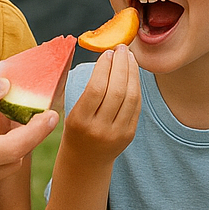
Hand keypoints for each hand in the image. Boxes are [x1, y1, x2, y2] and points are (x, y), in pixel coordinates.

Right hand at [0, 78, 58, 201]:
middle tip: (34, 109)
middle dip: (29, 136)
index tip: (52, 114)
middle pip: (14, 161)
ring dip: (15, 146)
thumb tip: (5, 87)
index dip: (37, 131)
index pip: (13, 148)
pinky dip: (0, 154)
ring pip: (5, 169)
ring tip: (15, 117)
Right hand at [63, 47, 139, 162]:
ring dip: (132, 73)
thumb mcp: (72, 112)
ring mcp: (117, 133)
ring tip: (129, 56)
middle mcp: (99, 129)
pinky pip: (136, 106)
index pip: (96, 89)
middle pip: (117, 91)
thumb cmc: (75, 129)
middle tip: (121, 48)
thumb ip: (88, 90)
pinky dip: (136, 86)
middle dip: (121, 65)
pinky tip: (133, 73)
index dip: (104, 68)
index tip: (107, 52)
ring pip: (131, 97)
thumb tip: (107, 58)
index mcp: (79, 121)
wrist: (85, 161)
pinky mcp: (129, 135)